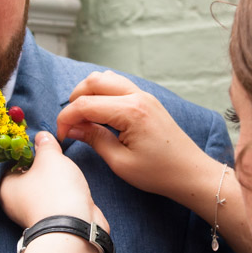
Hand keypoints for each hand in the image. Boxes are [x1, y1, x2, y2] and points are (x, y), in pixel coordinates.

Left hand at [0, 132, 107, 231]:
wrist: (75, 228)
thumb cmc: (55, 193)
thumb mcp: (50, 157)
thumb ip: (45, 144)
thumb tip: (43, 137)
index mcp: (6, 187)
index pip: (9, 163)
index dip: (23, 150)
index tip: (36, 142)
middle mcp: (15, 203)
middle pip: (27, 176)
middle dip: (41, 165)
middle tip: (53, 153)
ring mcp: (34, 213)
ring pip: (42, 189)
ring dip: (54, 180)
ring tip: (65, 170)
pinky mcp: (51, 221)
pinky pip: (55, 200)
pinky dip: (63, 193)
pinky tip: (72, 186)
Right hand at [56, 71, 209, 202]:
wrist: (190, 173)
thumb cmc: (159, 173)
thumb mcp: (120, 162)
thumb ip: (94, 139)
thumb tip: (72, 128)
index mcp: (131, 111)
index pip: (85, 104)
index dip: (66, 119)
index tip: (61, 135)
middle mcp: (137, 96)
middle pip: (94, 81)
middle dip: (75, 99)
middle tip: (70, 124)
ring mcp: (144, 95)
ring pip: (106, 79)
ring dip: (89, 93)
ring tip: (84, 118)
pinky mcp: (147, 100)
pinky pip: (119, 86)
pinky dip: (103, 94)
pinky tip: (100, 115)